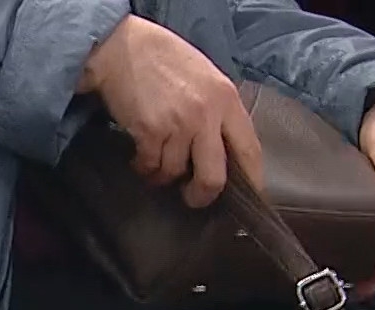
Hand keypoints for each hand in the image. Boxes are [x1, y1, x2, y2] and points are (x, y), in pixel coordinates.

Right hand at [79, 15, 265, 207]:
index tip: (244, 197)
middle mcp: (206, 114)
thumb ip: (219, 112)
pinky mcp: (150, 131)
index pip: (249, 150)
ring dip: (163, 174)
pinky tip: (140, 155)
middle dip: (202, 195)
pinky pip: (150, 166)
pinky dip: (143, 167)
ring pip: (175, 172)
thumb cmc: (164, 61)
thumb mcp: (206, 79)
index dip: (250, 181)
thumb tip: (224, 153)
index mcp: (226, 99)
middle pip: (214, 177)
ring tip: (156, 159)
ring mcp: (178, 124)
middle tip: (193, 197)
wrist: (124, 47)